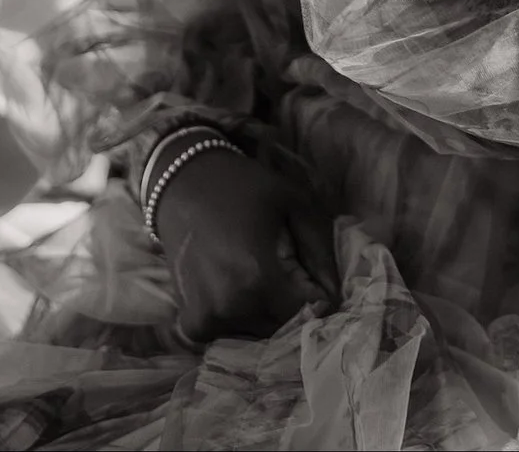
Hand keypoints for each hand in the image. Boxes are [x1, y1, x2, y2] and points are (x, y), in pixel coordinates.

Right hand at [151, 147, 338, 343]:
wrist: (182, 183)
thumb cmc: (244, 187)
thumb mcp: (296, 204)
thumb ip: (323, 253)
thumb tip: (336, 297)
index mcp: (257, 278)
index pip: (311, 311)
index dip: (320, 292)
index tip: (312, 271)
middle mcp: (229, 308)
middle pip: (286, 327)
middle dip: (295, 304)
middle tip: (287, 268)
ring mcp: (207, 321)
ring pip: (262, 334)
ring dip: (270, 312)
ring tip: (259, 273)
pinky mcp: (192, 326)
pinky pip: (235, 334)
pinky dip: (244, 317)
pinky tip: (237, 285)